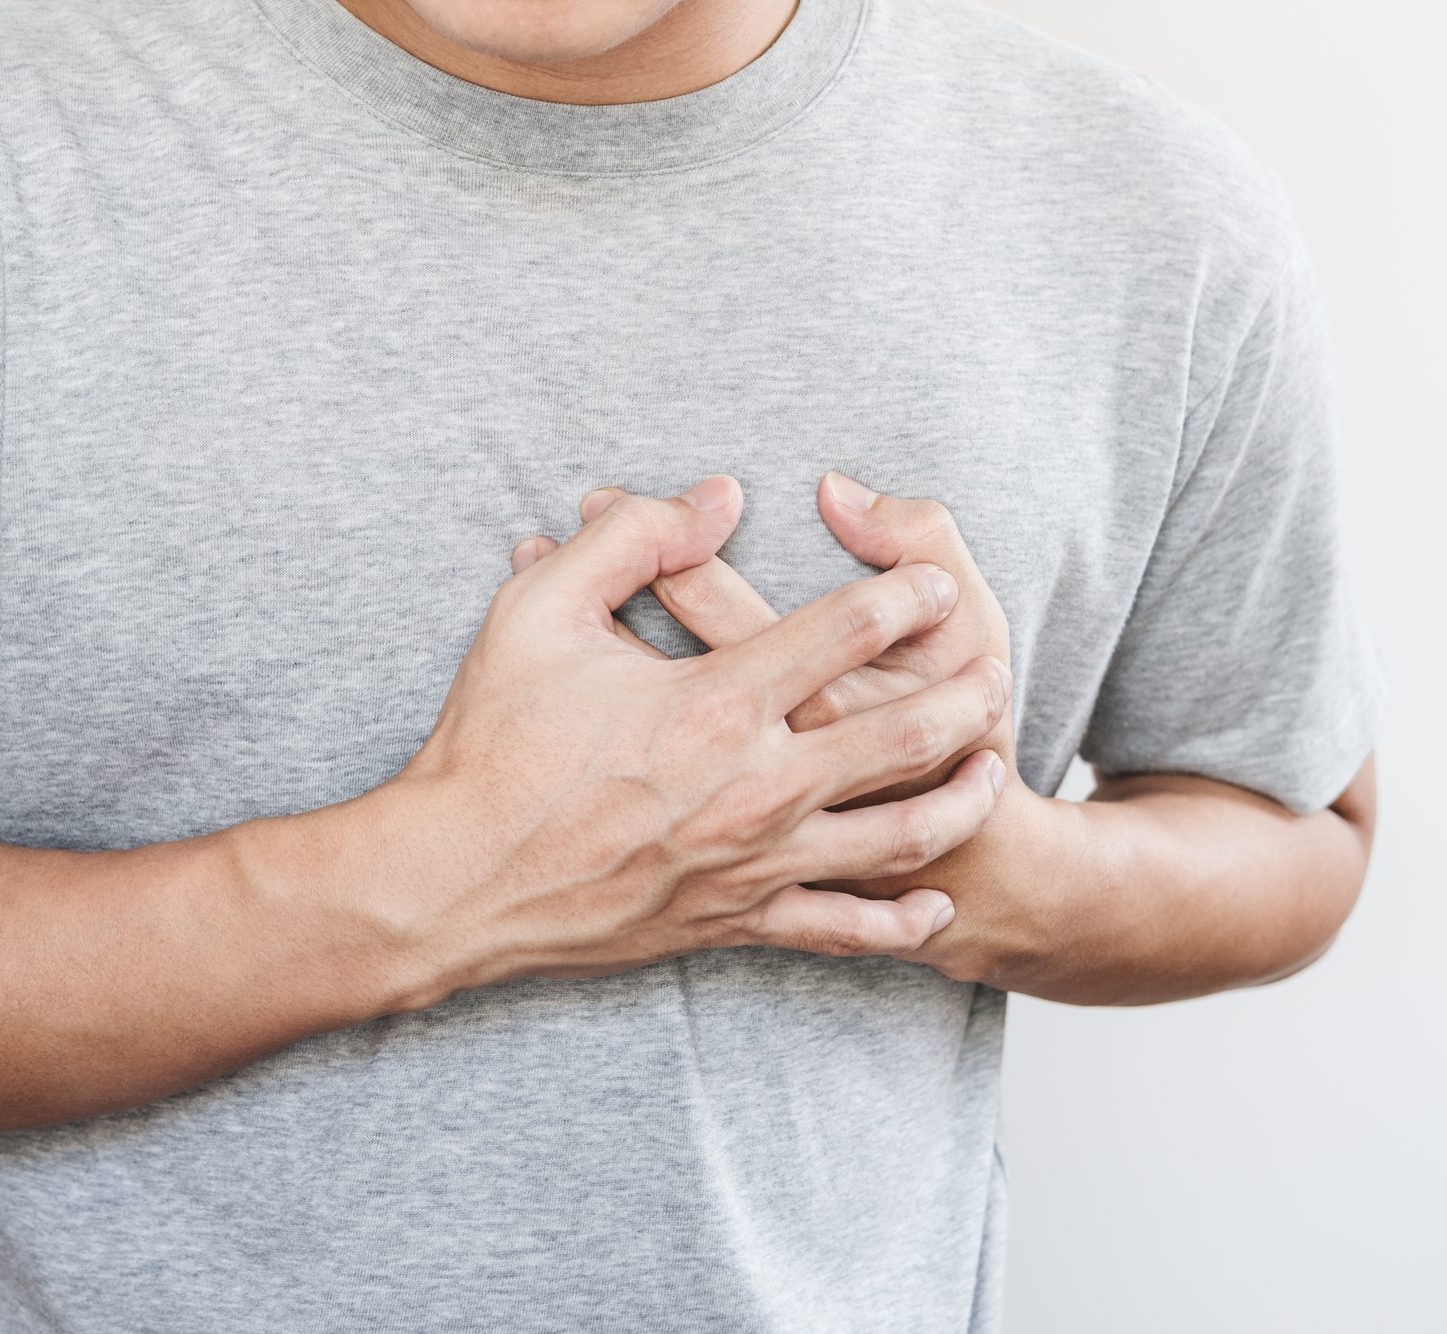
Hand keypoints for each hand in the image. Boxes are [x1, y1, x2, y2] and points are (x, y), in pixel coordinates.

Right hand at [382, 474, 1012, 996]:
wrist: (449, 883)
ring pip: (901, 833)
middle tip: (997, 668)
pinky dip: (902, 919)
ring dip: (962, 796)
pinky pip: (846, 931)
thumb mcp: (536, 611)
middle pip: (908, 733)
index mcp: (717, 701)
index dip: (908, 593)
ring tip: (993, 768)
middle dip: (969, 695)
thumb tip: (715, 496)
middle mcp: (755, 786)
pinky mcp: (736, 922)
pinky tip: (936, 900)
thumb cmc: (488, 743)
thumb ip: (632, 538)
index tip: (933, 580)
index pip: (849, 630)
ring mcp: (754, 862)